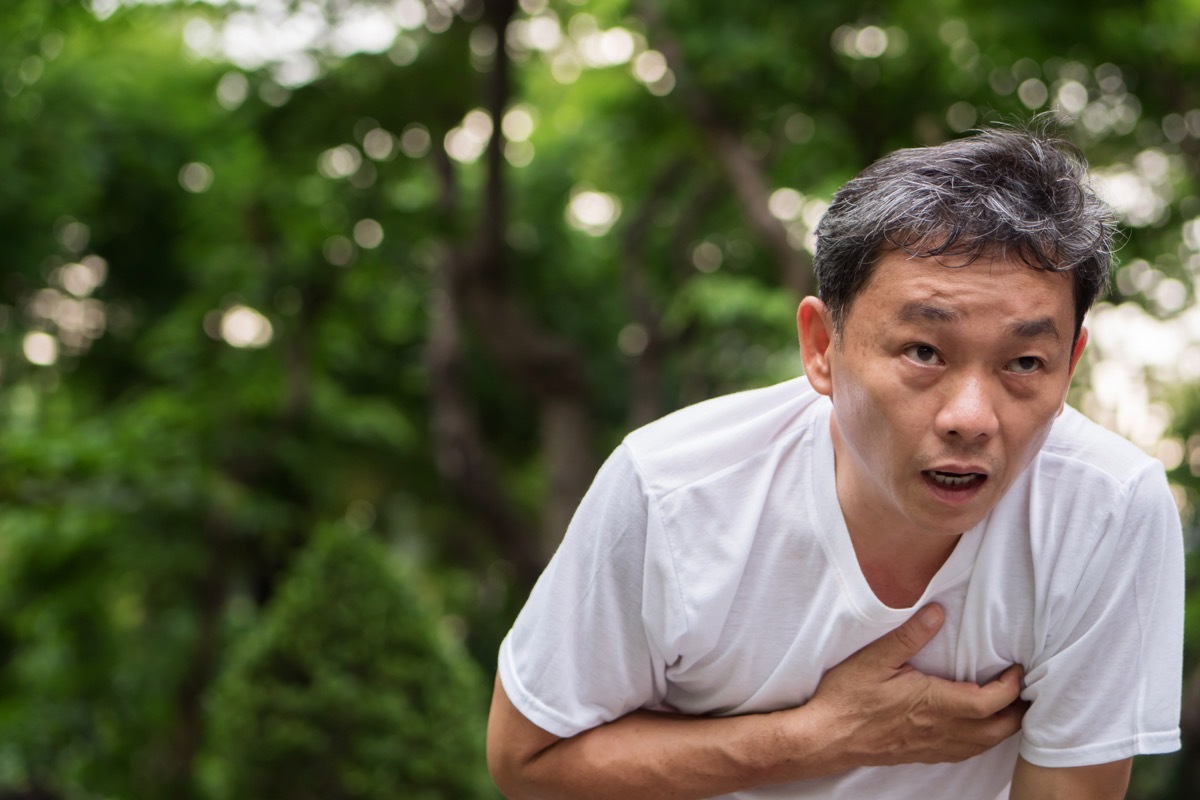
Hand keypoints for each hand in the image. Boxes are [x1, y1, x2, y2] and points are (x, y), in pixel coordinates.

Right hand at [803, 604, 1026, 768]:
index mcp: (934, 704)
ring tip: (1010, 706)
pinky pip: (966, 753)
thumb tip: (938, 612)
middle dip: (1019, 711)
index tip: (1015, 668)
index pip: (990, 702)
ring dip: (1004, 727)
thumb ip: (909, 636)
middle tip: (1024, 688)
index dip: (1011, 687)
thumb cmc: (847, 698)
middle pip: (998, 729)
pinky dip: (983, 741)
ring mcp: (933, 746)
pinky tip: (978, 729)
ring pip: (985, 745)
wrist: (826, 738)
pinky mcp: (923, 755)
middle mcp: (940, 730)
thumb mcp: (874, 658)